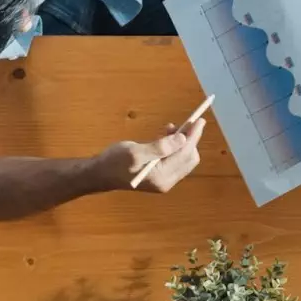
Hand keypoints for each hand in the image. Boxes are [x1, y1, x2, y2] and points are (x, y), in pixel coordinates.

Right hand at [92, 119, 206, 192]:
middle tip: (186, 122)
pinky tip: (166, 135)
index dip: (193, 136)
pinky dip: (175, 146)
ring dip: (182, 141)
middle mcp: (167, 181)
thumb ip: (160, 146)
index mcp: (161, 177)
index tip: (199, 120)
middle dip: (190, 140)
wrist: (101, 173)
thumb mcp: (135, 152)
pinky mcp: (160, 175)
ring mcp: (164, 180)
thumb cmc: (114, 161)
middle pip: (189, 159)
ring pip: (183, 158)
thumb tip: (183, 138)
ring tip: (171, 127)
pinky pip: (175, 159)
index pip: (185, 155)